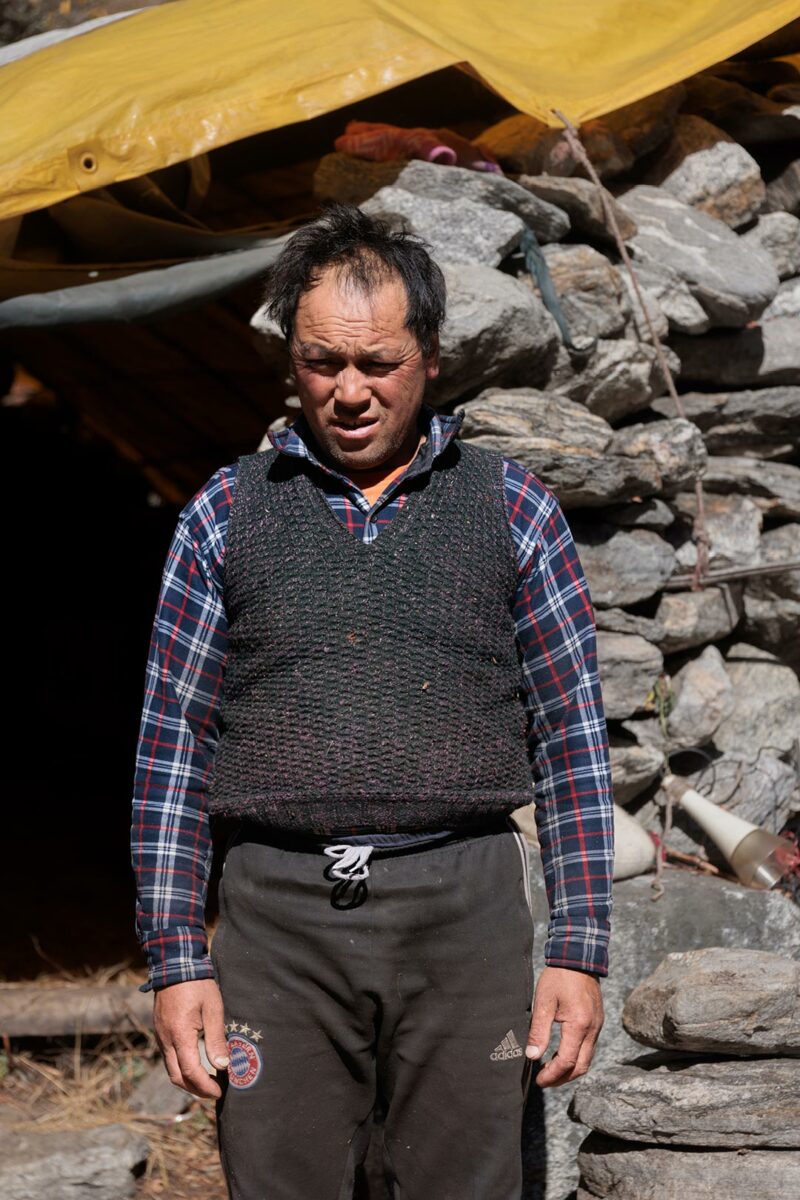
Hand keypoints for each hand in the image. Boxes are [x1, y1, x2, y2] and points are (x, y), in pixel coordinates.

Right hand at [153, 978, 228, 1098]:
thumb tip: (223, 1066)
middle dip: (195, 1090)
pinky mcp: (160, 1031)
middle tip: (214, 1091)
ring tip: (207, 1081)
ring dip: (187, 1081)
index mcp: (180, 1035)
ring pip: (170, 1070)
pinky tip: (195, 1065)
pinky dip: (181, 1068)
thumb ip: (217, 1039)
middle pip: (177, 1078)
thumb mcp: (213, 1009)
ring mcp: (160, 1036)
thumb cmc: (198, 985)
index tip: (220, 1091)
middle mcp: (166, 1040)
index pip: (191, 1072)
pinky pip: (168, 1058)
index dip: (206, 1086)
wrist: (175, 965)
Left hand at [525, 965, 603, 1087]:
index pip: (567, 1062)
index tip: (538, 1080)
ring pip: (587, 1059)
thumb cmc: (559, 977)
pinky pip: (589, 1048)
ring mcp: (597, 1026)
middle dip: (562, 1078)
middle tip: (544, 1081)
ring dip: (569, 1070)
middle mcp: (592, 1029)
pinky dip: (576, 1057)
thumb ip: (538, 1031)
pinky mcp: (597, 1022)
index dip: (552, 1075)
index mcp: (579, 1025)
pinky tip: (561, 1055)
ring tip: (550, 1071)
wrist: (578, 957)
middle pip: (581, 1067)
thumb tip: (532, 1056)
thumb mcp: (543, 1002)